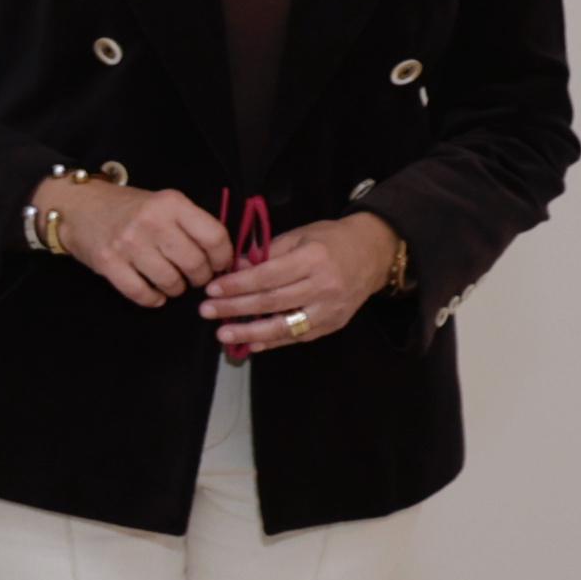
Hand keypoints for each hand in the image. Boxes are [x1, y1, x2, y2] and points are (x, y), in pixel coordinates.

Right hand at [39, 177, 236, 307]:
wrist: (79, 206)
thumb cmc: (128, 208)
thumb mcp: (164, 203)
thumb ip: (192, 225)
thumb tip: (225, 259)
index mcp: (171, 203)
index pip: (214, 237)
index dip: (223, 258)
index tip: (219, 264)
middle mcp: (151, 221)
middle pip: (194, 263)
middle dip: (200, 277)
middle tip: (195, 277)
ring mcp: (128, 243)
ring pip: (170, 281)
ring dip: (176, 289)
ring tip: (172, 283)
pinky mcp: (109, 263)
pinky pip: (141, 293)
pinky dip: (153, 299)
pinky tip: (154, 294)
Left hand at [206, 214, 405, 357]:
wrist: (373, 254)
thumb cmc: (330, 241)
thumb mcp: (299, 236)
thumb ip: (267, 253)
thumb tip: (234, 269)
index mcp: (313, 259)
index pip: (268, 276)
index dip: (238, 285)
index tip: (212, 289)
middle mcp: (324, 286)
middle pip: (273, 302)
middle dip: (236, 308)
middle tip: (207, 311)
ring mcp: (331, 309)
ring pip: (285, 326)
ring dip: (250, 332)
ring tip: (223, 334)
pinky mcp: (334, 325)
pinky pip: (298, 337)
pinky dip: (273, 342)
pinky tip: (251, 343)